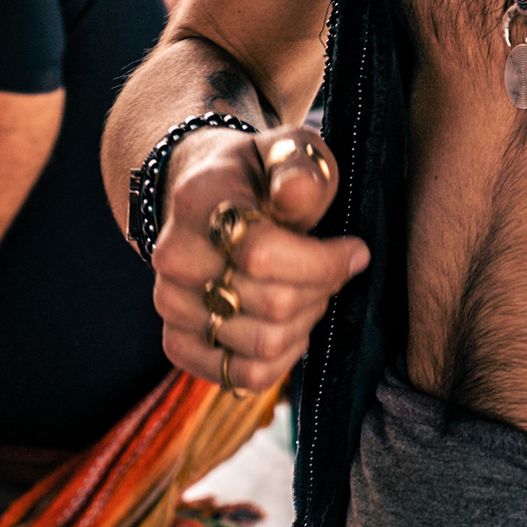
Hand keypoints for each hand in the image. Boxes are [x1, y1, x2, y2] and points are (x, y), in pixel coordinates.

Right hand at [151, 128, 363, 394]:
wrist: (207, 198)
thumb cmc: (261, 175)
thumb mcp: (289, 152)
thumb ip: (299, 166)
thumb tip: (297, 192)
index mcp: (199, 200)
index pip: (263, 253)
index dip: (323, 261)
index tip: (355, 251)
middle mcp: (173, 256)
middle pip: (273, 304)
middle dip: (321, 289)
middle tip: (331, 269)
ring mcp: (170, 303)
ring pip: (264, 345)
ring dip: (305, 323)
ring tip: (308, 291)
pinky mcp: (176, 341)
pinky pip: (242, 375)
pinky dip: (280, 359)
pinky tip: (289, 324)